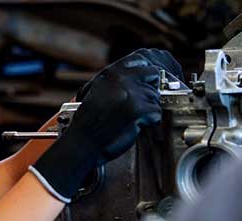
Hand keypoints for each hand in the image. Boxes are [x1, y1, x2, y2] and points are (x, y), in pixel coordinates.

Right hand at [31, 49, 169, 201]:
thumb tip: (139, 72)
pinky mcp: (140, 110)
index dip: (154, 65)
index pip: (143, 57)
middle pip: (154, 74)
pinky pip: (156, 113)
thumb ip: (116, 79)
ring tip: (132, 117)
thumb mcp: (96, 89)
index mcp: (112, 72)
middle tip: (147, 99)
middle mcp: (123, 79)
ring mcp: (133, 93)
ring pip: (155, 96)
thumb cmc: (87, 121)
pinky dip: (149, 120)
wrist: (83, 142)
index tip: (158, 73)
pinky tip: (135, 124)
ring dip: (148, 107)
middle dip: (153, 87)